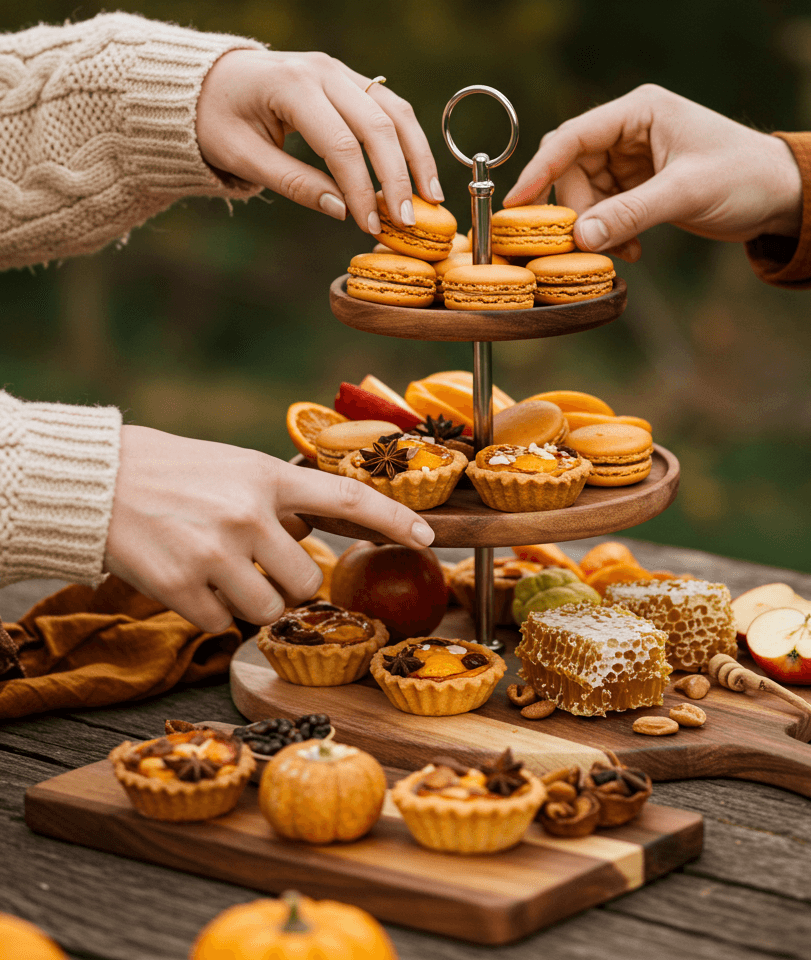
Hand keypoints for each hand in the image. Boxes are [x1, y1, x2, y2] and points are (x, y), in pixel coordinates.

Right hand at [104, 425, 435, 632]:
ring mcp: (216, 553)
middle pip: (307, 581)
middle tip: (256, 564)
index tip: (429, 538)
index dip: (393, 520)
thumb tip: (316, 530)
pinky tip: (189, 581)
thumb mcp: (236, 466)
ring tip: (218, 570)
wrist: (99, 481)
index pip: (348, 498)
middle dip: (289, 582)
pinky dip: (212, 613)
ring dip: (251, 602)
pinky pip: (224, 625)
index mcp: (268, 477)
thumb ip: (279, 497)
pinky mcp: (182, 588)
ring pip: (268, 610)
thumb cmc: (174, 471)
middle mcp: (249, 514)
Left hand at [195, 49, 443, 235]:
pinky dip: (407, 139)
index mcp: (292, 85)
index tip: (371, 225)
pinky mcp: (348, 78)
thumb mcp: (241, 156)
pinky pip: (388, 106)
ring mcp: (338, 70)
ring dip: (416, 155)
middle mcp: (322, 70)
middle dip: (397, 177)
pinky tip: (418, 171)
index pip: (341, 144)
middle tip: (409, 219)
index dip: (361, 189)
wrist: (206, 79)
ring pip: (394, 111)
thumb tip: (343, 211)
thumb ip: (293, 183)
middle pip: (377, 125)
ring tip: (430, 196)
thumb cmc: (215, 118)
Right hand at [504, 84, 802, 261]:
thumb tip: (579, 238)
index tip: (517, 203)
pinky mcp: (639, 183)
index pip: (573, 137)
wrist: (784, 196)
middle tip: (582, 244)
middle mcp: (629, 129)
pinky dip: (612, 231)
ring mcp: (632, 157)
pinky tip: (634, 250)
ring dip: (596, 226)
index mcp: (639, 111)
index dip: (541, 170)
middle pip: (573, 169)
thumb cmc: (744, 177)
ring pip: (586, 193)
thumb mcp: (685, 194)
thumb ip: (629, 214)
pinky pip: (606, 208)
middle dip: (576, 209)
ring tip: (623, 251)